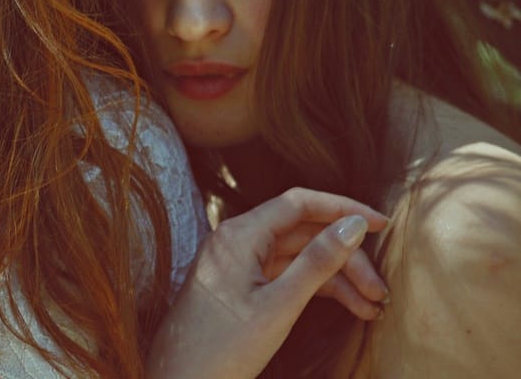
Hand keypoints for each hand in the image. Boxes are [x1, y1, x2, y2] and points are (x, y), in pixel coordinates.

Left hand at [146, 187, 390, 378]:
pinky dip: (317, 289)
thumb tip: (354, 224)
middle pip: (304, 233)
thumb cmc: (224, 345)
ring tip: (373, 309)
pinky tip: (350, 308)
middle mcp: (238, 240)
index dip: (343, 208)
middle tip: (381, 293)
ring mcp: (239, 263)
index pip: (300, 203)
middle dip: (347, 258)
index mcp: (240, 234)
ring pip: (299, 256)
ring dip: (338, 278)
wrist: (180, 378)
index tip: (384, 225)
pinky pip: (287, 275)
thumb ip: (318, 262)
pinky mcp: (243, 286)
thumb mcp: (280, 304)